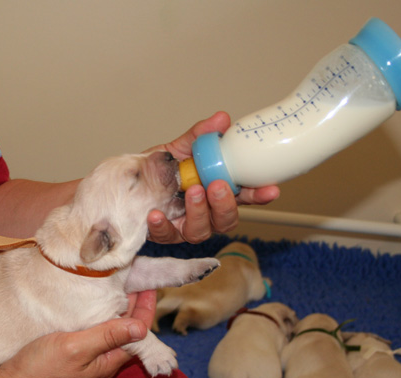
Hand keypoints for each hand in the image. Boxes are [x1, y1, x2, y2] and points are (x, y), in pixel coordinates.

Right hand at [0, 291, 154, 377]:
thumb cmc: (41, 369)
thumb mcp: (76, 347)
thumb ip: (108, 336)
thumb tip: (142, 328)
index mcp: (109, 361)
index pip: (139, 332)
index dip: (146, 307)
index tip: (148, 283)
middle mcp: (104, 363)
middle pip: (129, 331)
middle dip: (135, 306)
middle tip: (136, 278)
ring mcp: (89, 362)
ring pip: (113, 333)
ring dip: (119, 311)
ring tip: (120, 286)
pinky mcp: (75, 359)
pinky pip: (97, 336)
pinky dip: (102, 318)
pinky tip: (95, 307)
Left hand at [145, 111, 279, 243]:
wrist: (129, 180)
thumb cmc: (159, 168)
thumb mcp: (180, 147)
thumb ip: (200, 136)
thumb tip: (222, 119)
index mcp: (216, 191)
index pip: (244, 197)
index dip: (259, 195)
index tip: (270, 189)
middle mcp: (205, 213)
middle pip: (226, 220)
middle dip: (225, 205)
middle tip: (217, 186)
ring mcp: (185, 226)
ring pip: (201, 231)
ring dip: (199, 212)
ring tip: (192, 192)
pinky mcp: (164, 234)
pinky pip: (166, 235)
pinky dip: (162, 226)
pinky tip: (155, 214)